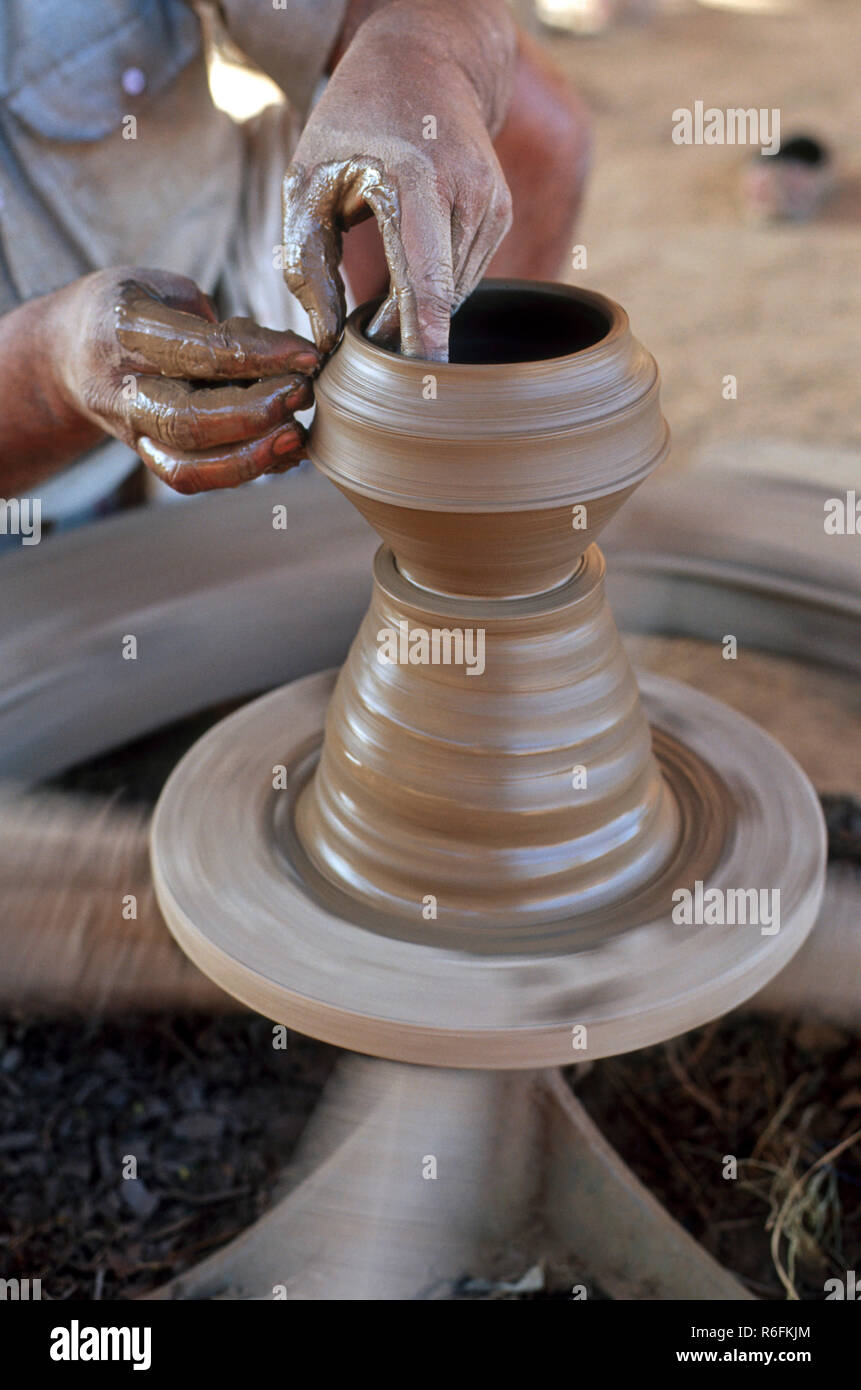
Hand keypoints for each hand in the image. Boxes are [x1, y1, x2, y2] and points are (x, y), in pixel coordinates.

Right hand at [47, 268, 320, 492]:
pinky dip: (245, 470)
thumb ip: (219, 325)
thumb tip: (286, 362)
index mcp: (124, 329)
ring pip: (188, 467)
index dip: (262, 356)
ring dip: (253, 458)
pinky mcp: (147, 456)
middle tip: (303, 393)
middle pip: (188, 421)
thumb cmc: (131, 309)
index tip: (309, 354)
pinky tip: (282, 451)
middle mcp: (121, 388)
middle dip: (256, 414)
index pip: (200, 352)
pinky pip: (194, 478)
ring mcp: (131, 430)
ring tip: (297, 434)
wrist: (66, 355)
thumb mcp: (163, 287)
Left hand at [282, 0, 516, 360]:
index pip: (425, 279)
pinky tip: (403, 280)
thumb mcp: (307, 180)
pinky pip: (464, 277)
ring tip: (373, 310)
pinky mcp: (500, 214)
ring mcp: (491, 203)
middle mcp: (466, 191)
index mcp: (414, 178)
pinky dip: (434, 292)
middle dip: (401, 334)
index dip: (423, 337)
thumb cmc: (352, 122)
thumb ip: (307, 262)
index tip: (421, 384)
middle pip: (438, 296)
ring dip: (415, 314)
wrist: (425, 60)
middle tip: (359, 347)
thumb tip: (328, 339)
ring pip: (454, 293)